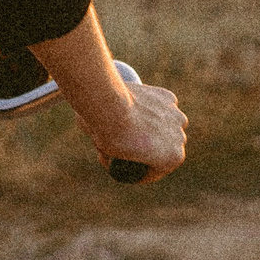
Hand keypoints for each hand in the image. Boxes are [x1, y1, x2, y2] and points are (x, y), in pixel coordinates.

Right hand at [24, 2, 189, 184]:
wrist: (110, 109)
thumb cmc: (103, 99)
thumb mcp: (103, 91)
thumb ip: (101, 90)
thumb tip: (81, 85)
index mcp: (167, 101)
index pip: (155, 124)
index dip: (136, 136)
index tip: (117, 142)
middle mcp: (178, 118)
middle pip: (159, 141)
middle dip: (140, 149)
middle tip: (115, 152)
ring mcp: (178, 137)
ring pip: (158, 156)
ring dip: (141, 162)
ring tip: (118, 164)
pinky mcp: (175, 156)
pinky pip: (157, 171)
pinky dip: (142, 174)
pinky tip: (126, 172)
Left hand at [92, 81, 186, 183]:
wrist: (109, 106)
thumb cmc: (108, 135)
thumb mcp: (105, 154)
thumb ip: (110, 159)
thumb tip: (110, 161)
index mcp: (172, 159)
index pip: (156, 171)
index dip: (140, 172)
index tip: (126, 167)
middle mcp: (180, 139)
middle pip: (165, 148)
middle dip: (152, 149)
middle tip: (130, 144)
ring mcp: (176, 116)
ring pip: (169, 125)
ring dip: (159, 127)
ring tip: (138, 124)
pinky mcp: (168, 98)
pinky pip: (164, 106)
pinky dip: (155, 107)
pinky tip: (142, 108)